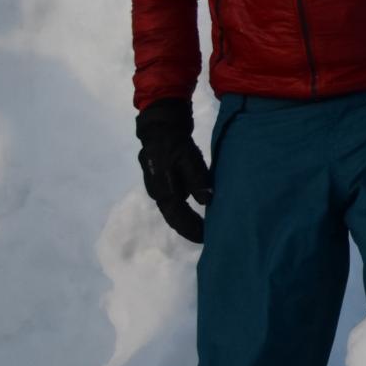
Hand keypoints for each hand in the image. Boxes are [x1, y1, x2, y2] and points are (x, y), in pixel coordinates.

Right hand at [136, 98, 211, 243]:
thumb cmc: (175, 142)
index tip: (207, 238)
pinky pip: (174, 203)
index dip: (192, 229)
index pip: (178, 217)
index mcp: (163, 190)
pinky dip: (184, 212)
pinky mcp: (163, 183)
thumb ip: (197, 179)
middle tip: (207, 238)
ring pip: (173, 211)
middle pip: (174, 217)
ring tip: (203, 230)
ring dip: (187, 222)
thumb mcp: (188, 158)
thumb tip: (206, 201)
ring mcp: (158, 189)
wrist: (160, 127)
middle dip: (189, 229)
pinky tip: (195, 215)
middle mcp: (158, 193)